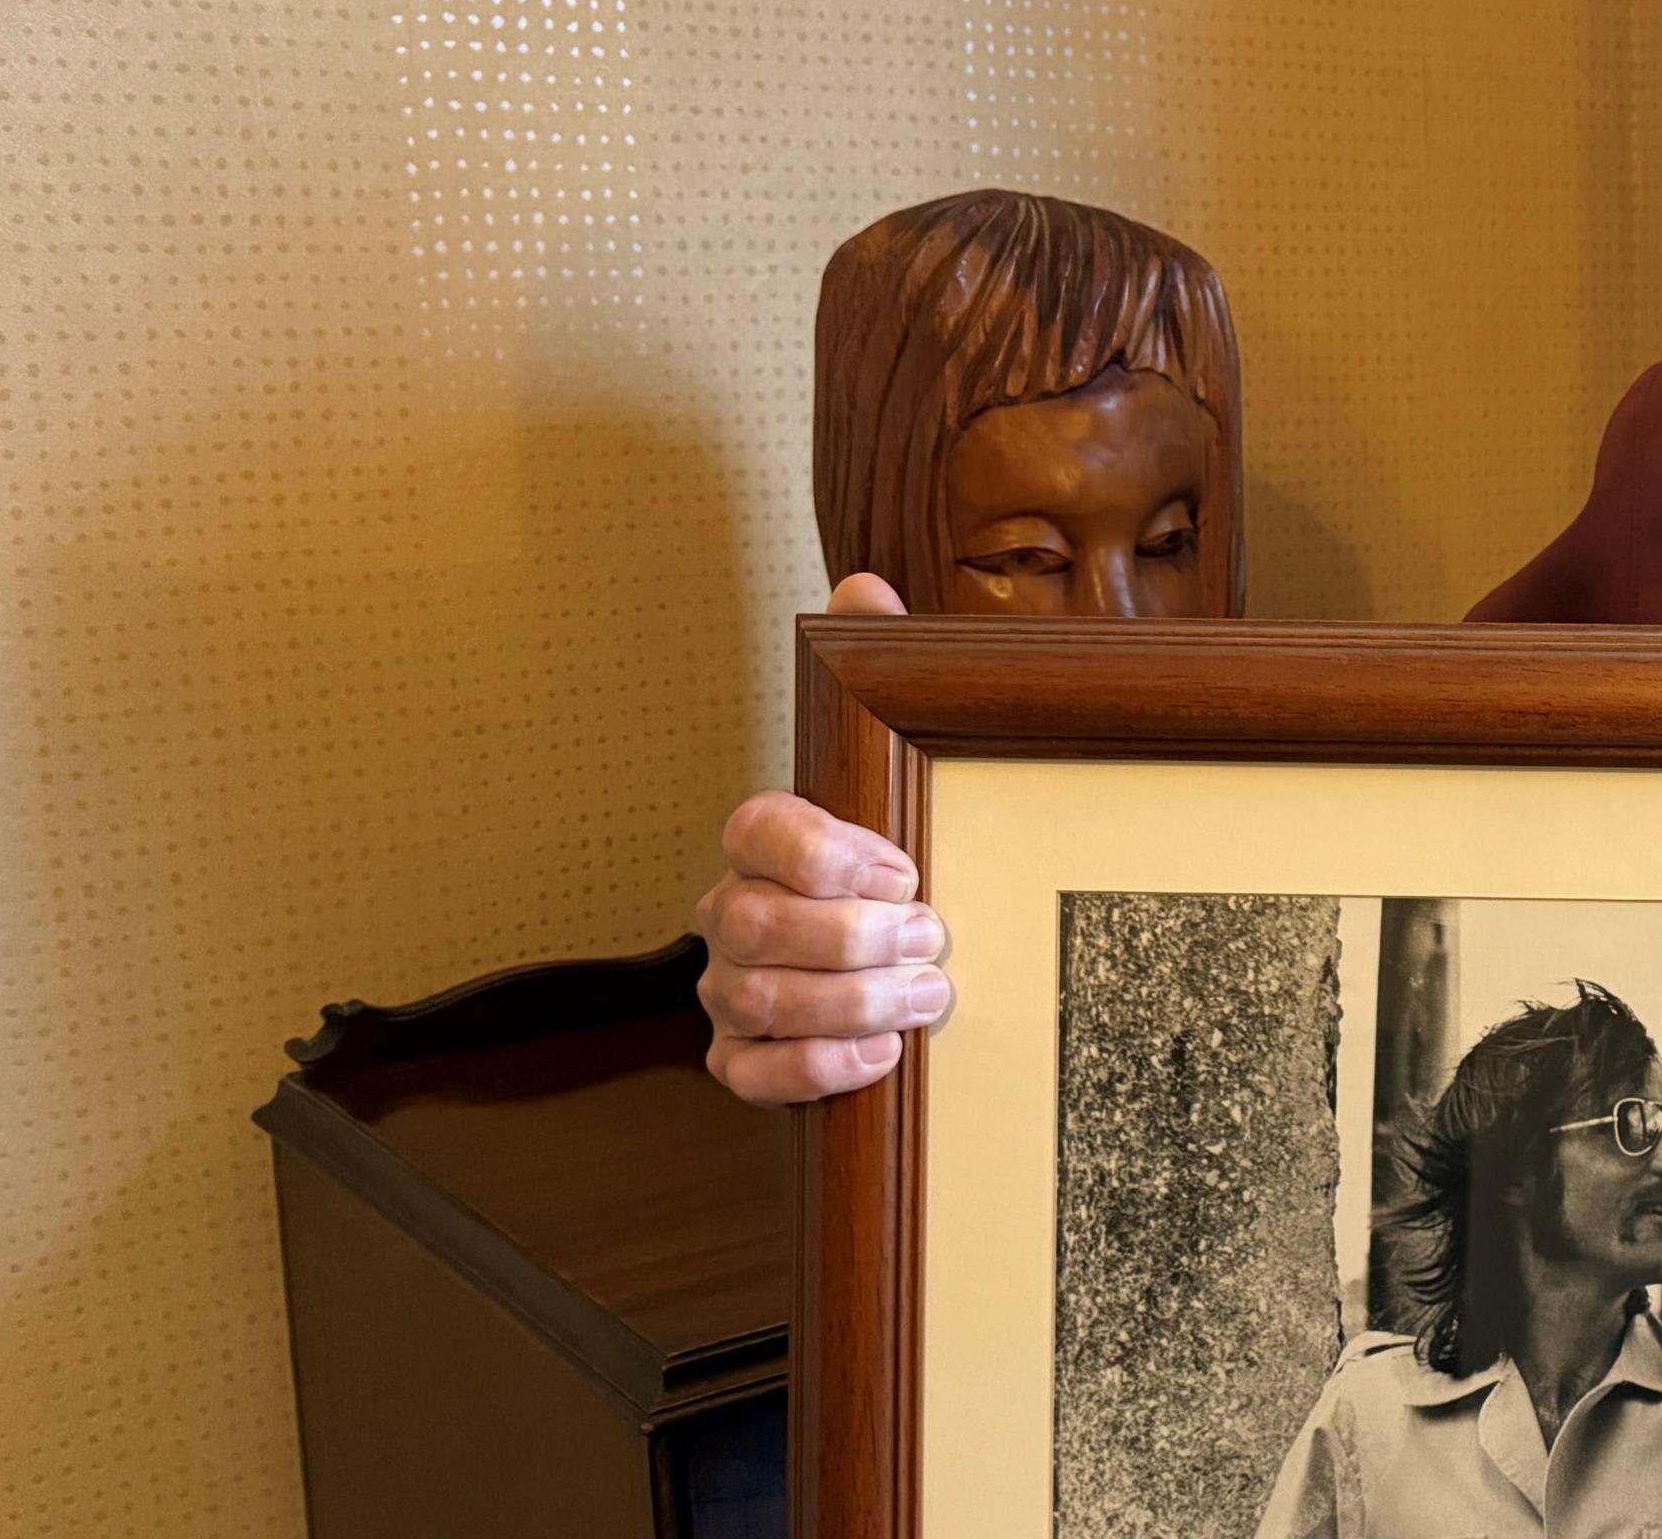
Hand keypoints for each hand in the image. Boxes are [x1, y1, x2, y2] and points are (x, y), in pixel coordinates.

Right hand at [694, 573, 955, 1105]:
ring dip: (853, 1000)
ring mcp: (728, 989)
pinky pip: (750, 1074)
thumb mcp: (901, 771)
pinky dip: (816, 1068)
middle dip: (853, 937)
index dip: (826, 853)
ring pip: (759, 998)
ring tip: (929, 993)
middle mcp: (732, 913)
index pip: (755, 829)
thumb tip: (864, 587)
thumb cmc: (894, 862)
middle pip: (759, 925)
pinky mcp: (742, 1057)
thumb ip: (881, 673)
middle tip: (933, 939)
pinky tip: (881, 1054)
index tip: (904, 869)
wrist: (895, 961)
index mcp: (764, 841)